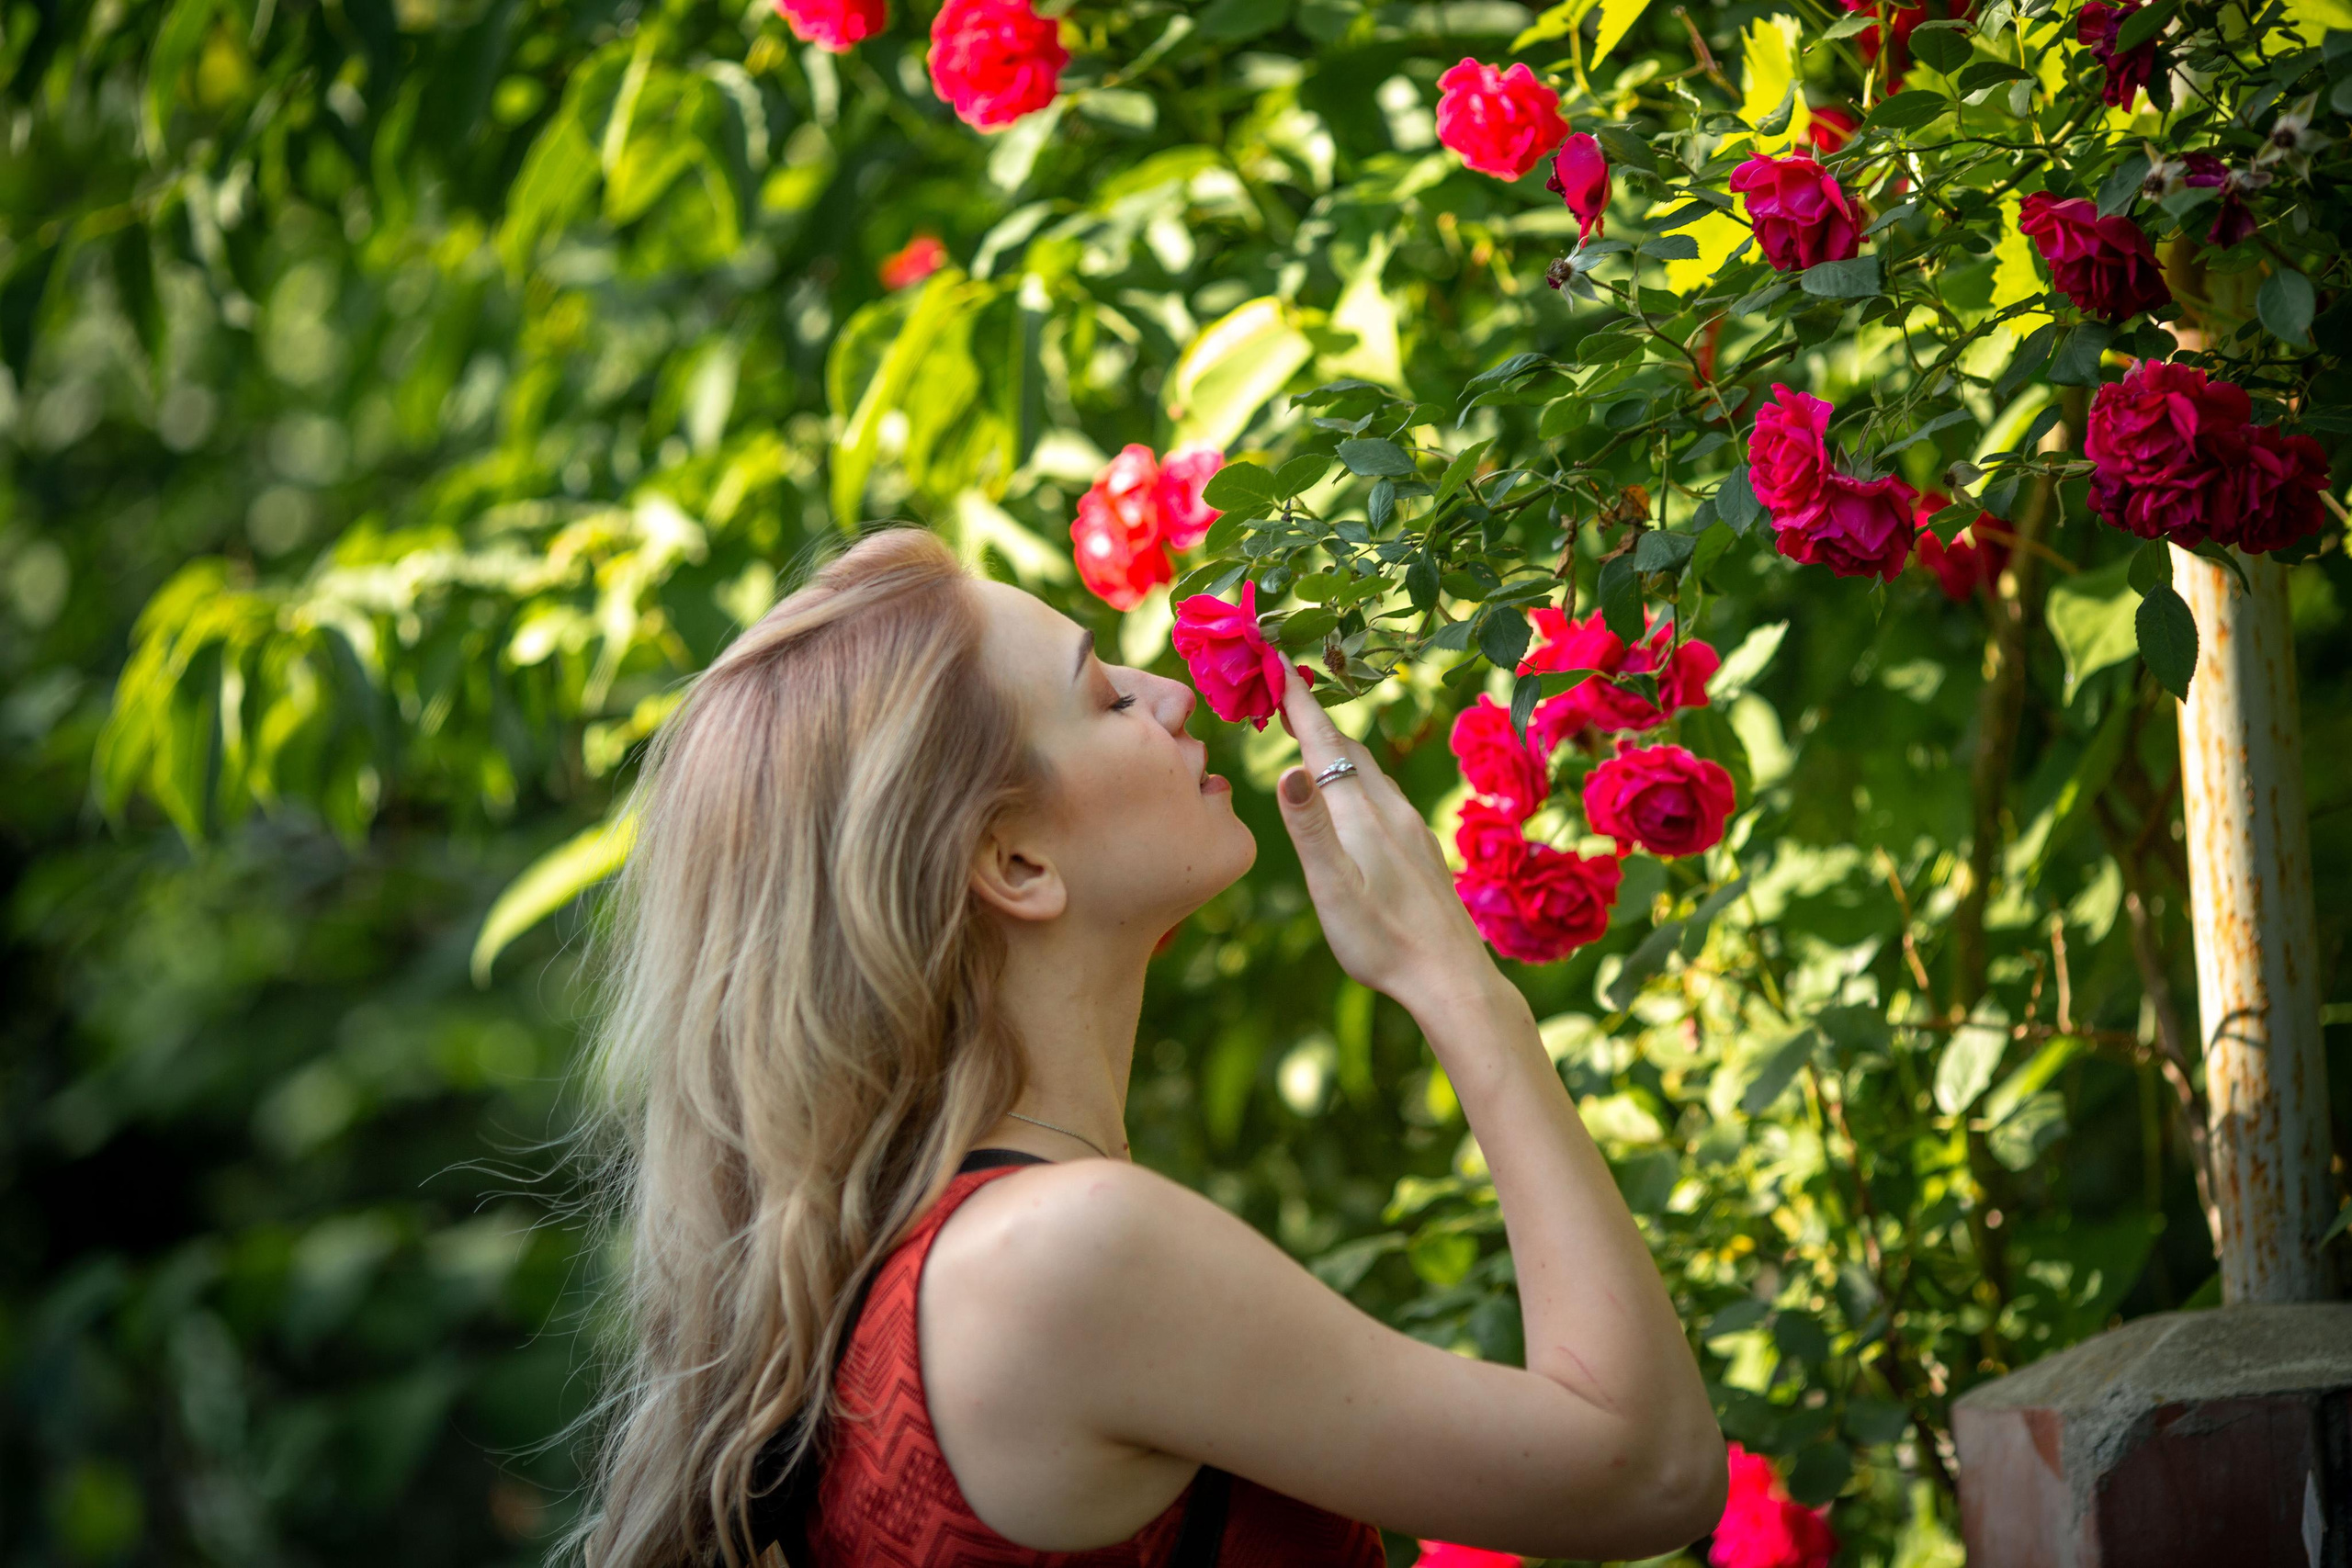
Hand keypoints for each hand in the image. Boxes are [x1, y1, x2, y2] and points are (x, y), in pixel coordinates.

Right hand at [1274, 671, 1498, 1010]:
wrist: (1452, 979)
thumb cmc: (1384, 943)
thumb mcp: (1333, 890)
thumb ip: (1311, 829)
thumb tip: (1289, 769)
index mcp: (1363, 815)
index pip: (1325, 745)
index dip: (1299, 704)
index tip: (1277, 663)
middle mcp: (1391, 812)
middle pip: (1348, 751)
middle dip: (1313, 720)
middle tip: (1282, 695)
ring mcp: (1411, 830)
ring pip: (1369, 773)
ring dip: (1337, 750)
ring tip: (1312, 739)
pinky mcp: (1422, 850)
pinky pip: (1383, 796)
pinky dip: (1358, 779)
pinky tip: (1356, 798)